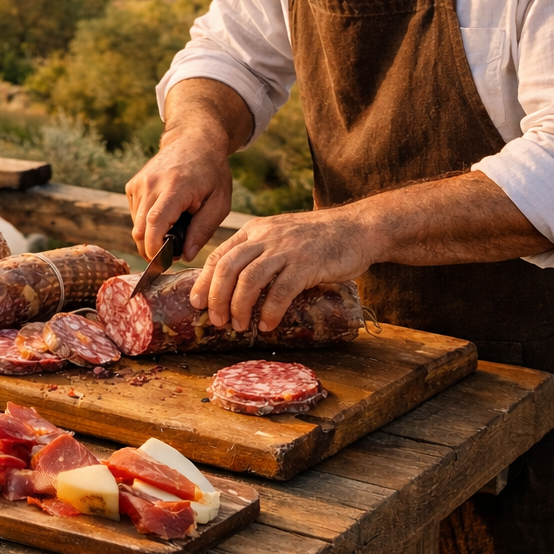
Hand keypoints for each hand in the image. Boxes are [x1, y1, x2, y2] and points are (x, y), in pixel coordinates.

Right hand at [126, 127, 233, 262]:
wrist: (194, 139)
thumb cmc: (211, 171)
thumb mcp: (220, 201)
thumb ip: (203, 229)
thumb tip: (186, 255)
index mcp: (175, 187)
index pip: (156, 223)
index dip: (155, 248)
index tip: (164, 262)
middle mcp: (151, 184)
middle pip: (140, 229)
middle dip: (152, 250)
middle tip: (172, 254)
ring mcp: (139, 183)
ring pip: (136, 225)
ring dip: (150, 236)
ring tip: (173, 229)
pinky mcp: (132, 185)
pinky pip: (134, 214)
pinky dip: (146, 223)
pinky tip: (165, 215)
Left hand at [190, 208, 373, 329]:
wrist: (356, 228)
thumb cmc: (317, 239)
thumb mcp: (279, 237)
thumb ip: (259, 253)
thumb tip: (234, 286)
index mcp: (255, 230)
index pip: (219, 255)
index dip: (205, 281)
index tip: (197, 302)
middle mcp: (266, 237)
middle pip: (228, 267)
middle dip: (217, 297)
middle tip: (217, 320)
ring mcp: (286, 249)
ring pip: (249, 279)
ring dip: (239, 307)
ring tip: (239, 326)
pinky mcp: (307, 264)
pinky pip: (281, 290)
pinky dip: (270, 311)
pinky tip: (267, 324)